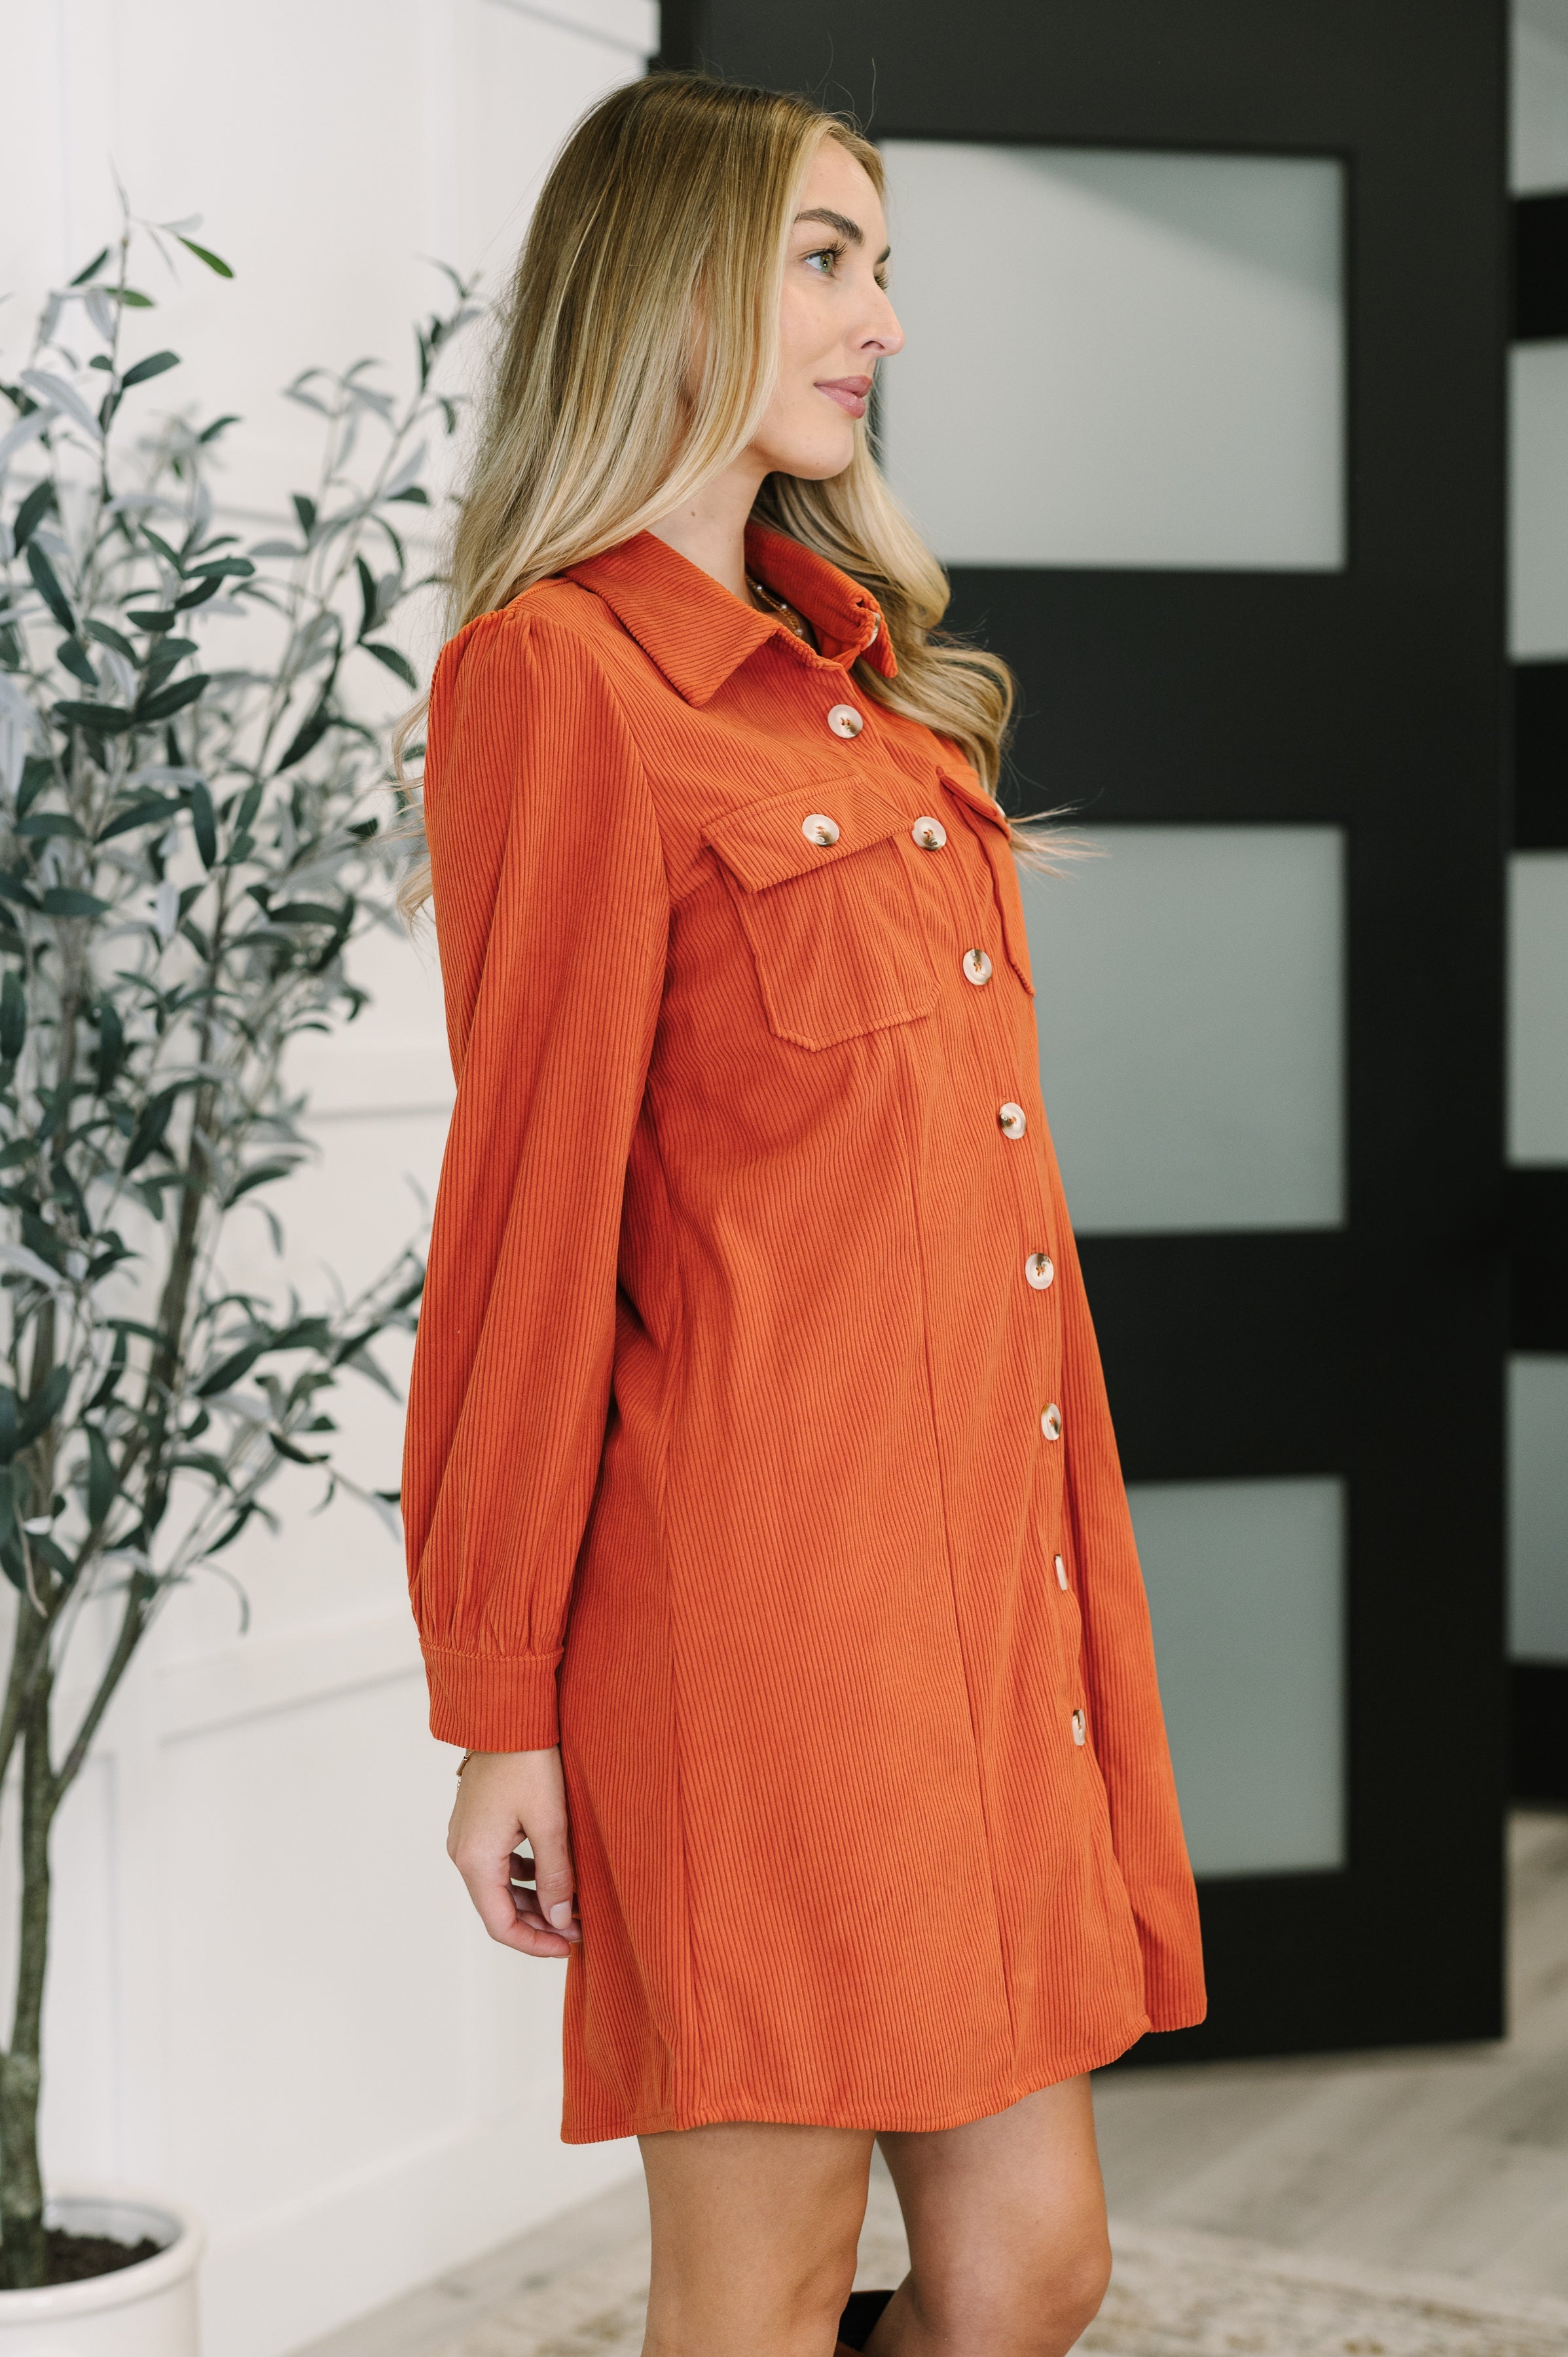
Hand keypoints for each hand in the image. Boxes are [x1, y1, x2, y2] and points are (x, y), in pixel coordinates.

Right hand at [446, 1746, 581, 1956]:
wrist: (506, 1712)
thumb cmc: (528, 1761)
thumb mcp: (550, 1822)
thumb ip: (555, 1876)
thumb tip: (559, 1921)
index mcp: (475, 1859)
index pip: (500, 1925)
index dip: (535, 1944)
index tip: (569, 1947)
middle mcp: (462, 1852)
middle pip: (497, 1908)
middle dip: (538, 1923)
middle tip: (577, 1928)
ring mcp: (467, 1836)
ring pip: (498, 1886)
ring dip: (532, 1899)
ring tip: (570, 1904)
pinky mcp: (477, 1822)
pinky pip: (497, 1863)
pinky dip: (524, 1875)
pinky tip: (551, 1872)